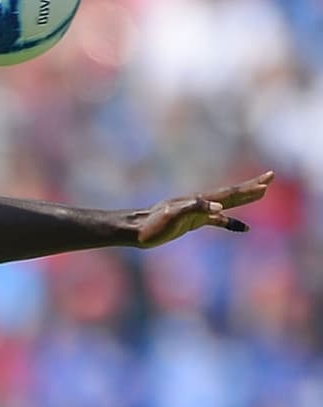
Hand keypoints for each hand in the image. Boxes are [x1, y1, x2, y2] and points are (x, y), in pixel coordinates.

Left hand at [128, 170, 273, 249]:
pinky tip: (243, 228)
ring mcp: (198, 211)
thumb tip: (219, 210)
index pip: (229, 193)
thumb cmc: (152, 225)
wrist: (136, 230)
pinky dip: (231, 223)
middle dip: (252, 186)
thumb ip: (195, 209)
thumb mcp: (172, 216)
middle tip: (271, 176)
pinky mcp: (193, 222)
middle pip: (232, 193)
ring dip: (245, 198)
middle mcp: (201, 203)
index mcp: (199, 201)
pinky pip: (218, 221)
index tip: (265, 184)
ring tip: (262, 193)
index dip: (247, 189)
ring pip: (227, 204)